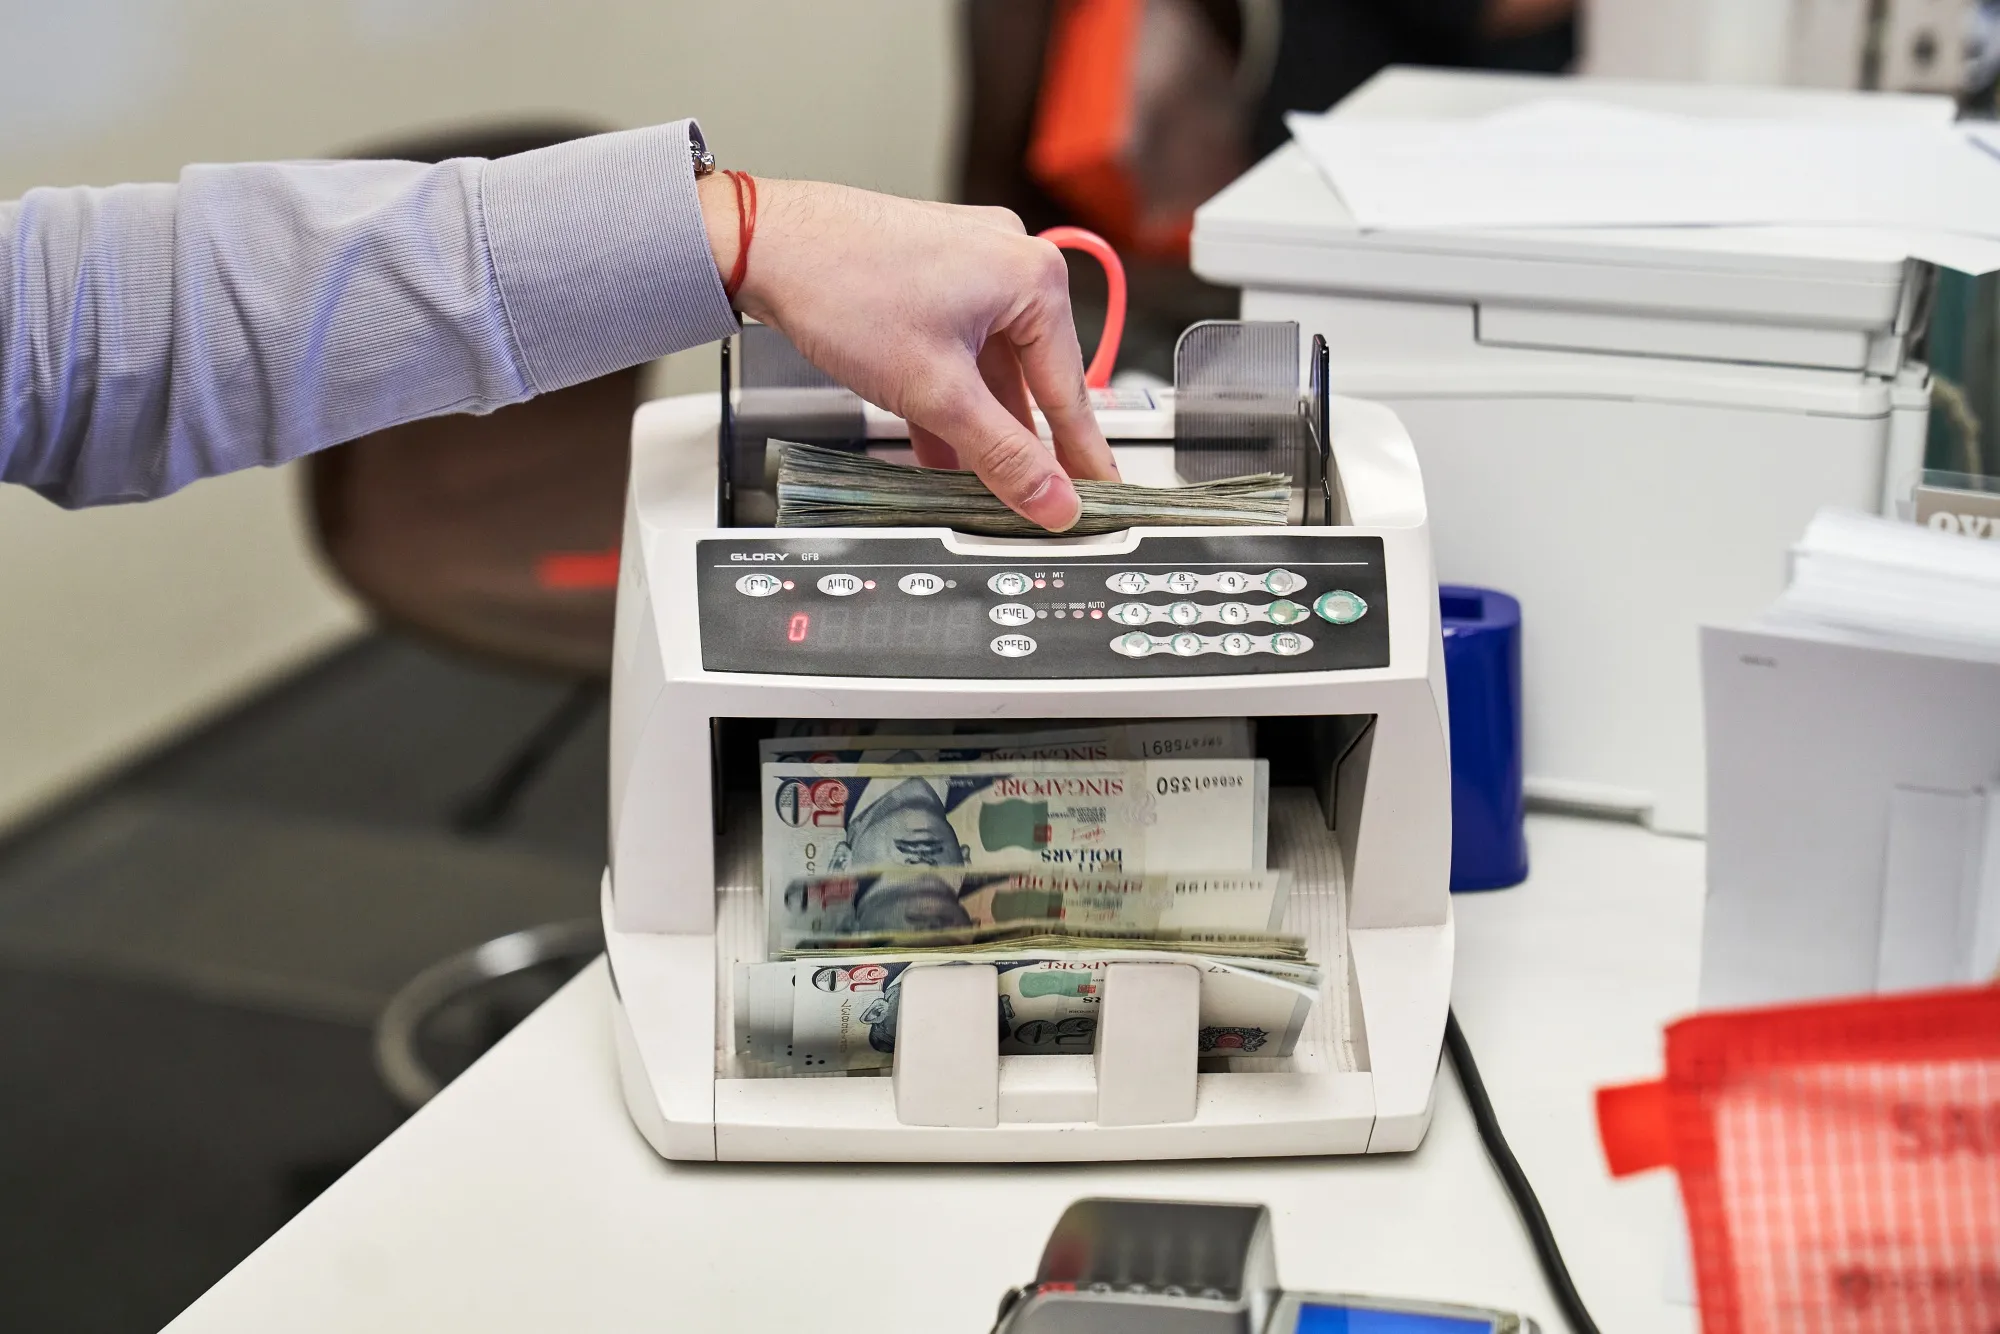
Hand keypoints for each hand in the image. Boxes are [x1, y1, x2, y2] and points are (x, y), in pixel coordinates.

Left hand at [699, 176, 1119, 531]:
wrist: (765, 243)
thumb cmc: (844, 285)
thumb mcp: (937, 394)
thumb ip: (1002, 456)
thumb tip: (1051, 499)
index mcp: (1034, 277)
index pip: (1070, 392)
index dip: (1082, 457)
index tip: (1099, 496)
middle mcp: (1010, 259)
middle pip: (1031, 378)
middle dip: (1023, 443)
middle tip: (1041, 498)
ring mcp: (971, 261)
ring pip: (990, 366)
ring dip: (981, 424)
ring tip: (982, 482)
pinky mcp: (933, 270)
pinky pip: (960, 346)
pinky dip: (952, 393)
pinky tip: (940, 441)